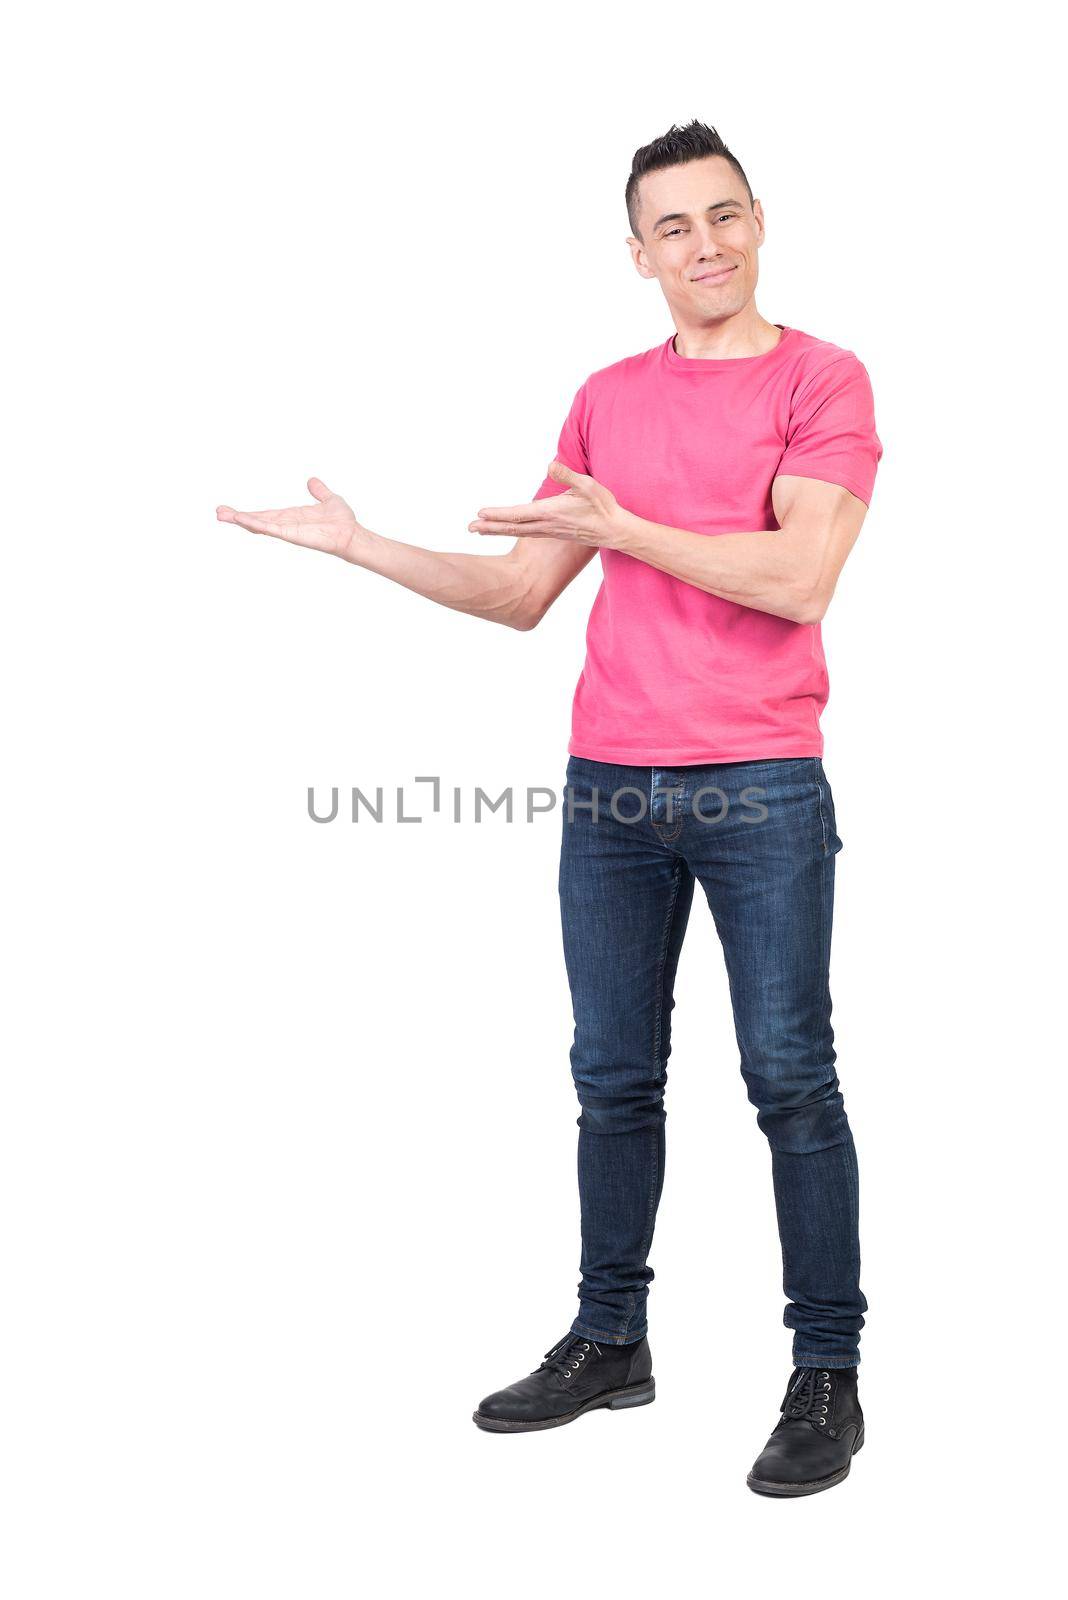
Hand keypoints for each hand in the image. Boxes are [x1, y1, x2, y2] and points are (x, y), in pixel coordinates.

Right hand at [216, 477, 365, 558]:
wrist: (352, 534)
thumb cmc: (342, 521)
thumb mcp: (329, 499)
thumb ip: (319, 491)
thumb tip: (312, 481)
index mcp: (291, 517)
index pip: (264, 514)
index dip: (248, 513)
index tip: (230, 510)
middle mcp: (286, 524)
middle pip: (256, 521)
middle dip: (237, 517)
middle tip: (218, 513)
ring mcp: (288, 530)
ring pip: (259, 525)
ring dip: (241, 520)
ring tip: (223, 515)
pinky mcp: (293, 535)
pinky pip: (271, 528)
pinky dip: (256, 523)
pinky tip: (242, 519)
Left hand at [468, 461, 628, 547]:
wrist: (615, 531)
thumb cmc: (603, 507)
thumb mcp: (589, 486)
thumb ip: (568, 475)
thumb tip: (550, 465)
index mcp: (552, 512)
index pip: (519, 514)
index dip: (499, 515)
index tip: (481, 514)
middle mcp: (547, 524)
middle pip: (513, 527)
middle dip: (490, 527)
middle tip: (470, 527)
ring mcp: (549, 530)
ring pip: (518, 531)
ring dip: (497, 530)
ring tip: (480, 529)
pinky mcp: (553, 532)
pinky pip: (526, 533)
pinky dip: (512, 531)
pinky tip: (505, 529)